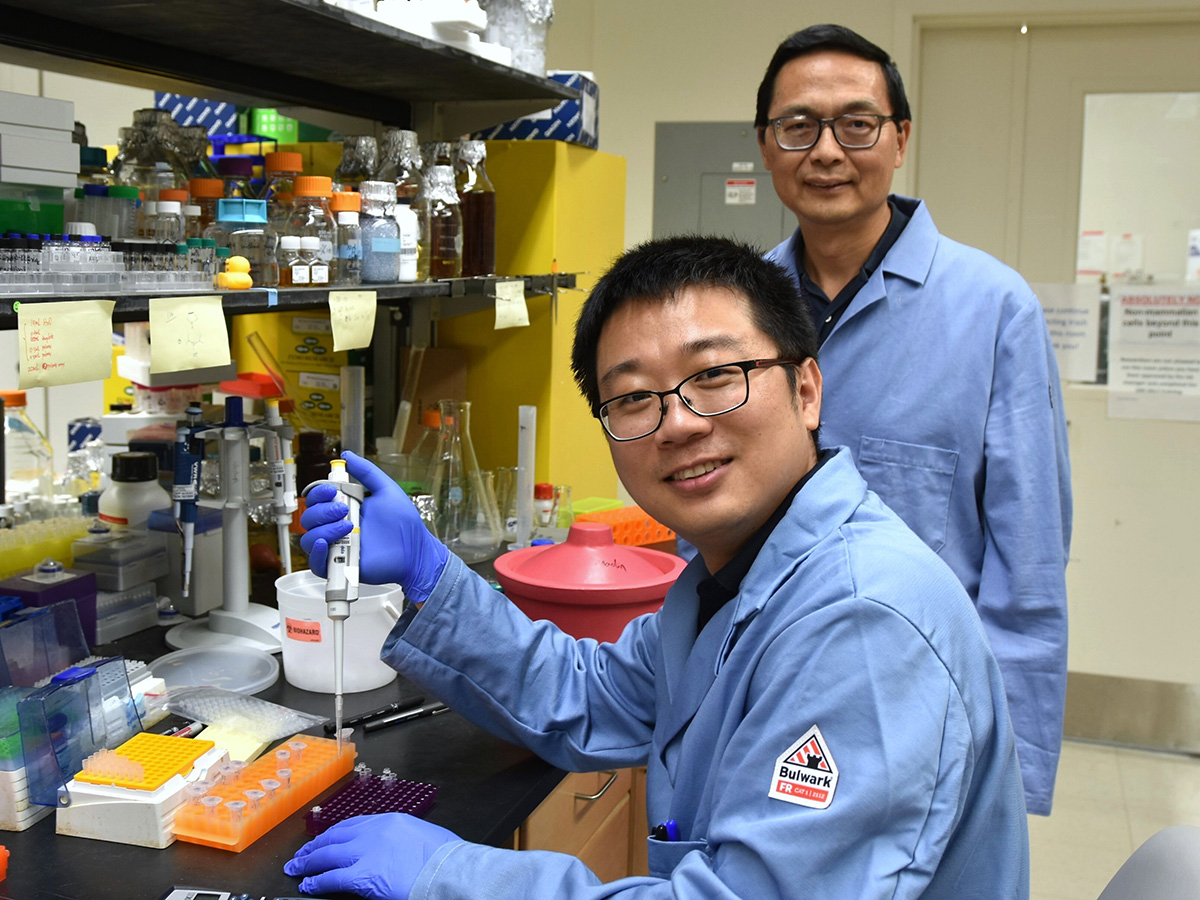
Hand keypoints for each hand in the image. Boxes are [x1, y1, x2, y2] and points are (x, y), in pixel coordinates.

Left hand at [285, 813, 460, 899]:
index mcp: (389, 820)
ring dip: (308, 861)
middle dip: (316, 846)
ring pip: (328, 854)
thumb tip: (393, 851)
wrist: (450, 870)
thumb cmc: (445, 857)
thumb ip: (402, 839)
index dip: (335, 834)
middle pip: (336, 836)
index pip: (353, 825)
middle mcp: (374, 832)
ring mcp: (366, 852)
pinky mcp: (362, 876)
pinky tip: (307, 885)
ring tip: (296, 867)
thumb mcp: (421, 836)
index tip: (325, 839)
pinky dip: (316, 881)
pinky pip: (331, 878)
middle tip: (302, 853)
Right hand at [301, 451, 448, 603]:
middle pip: (309, 517)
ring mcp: (337, 547)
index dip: (318, 493)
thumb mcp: (386, 490)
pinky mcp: (339, 566)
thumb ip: (367, 472)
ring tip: (347, 528)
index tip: (332, 490)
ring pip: (309, 539)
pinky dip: (317, 553)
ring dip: (323, 530)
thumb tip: (348, 456)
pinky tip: (327, 544)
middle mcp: (337, 527)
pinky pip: (315, 564)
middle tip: (344, 510)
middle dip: (322, 510)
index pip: (317, 499)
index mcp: (345, 509)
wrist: (415, 550)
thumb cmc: (404, 525)